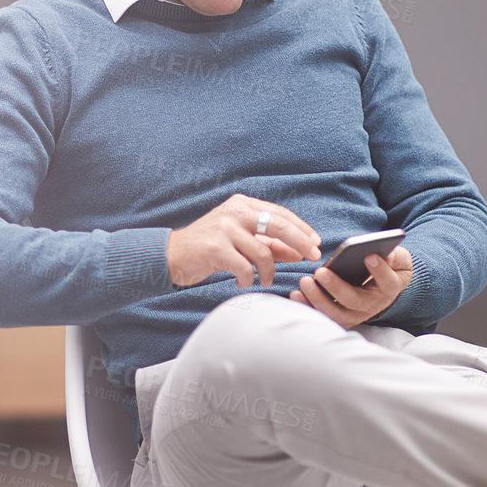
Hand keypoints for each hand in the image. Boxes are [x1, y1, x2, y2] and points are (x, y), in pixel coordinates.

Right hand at [166, 194, 320, 287]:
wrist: (171, 255)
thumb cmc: (209, 248)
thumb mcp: (241, 242)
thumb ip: (269, 245)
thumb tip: (300, 252)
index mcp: (241, 205)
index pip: (279, 213)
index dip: (301, 228)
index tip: (315, 243)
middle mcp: (234, 212)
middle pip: (278, 224)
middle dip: (300, 242)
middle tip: (312, 257)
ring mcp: (224, 228)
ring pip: (263, 251)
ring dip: (269, 271)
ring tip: (265, 280)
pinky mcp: (215, 247)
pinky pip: (245, 267)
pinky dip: (248, 278)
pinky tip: (242, 282)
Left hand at [290, 246, 413, 329]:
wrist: (382, 284)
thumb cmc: (389, 267)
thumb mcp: (399, 259)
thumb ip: (396, 256)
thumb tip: (385, 253)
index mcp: (389, 288)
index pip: (387, 281)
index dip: (379, 271)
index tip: (369, 256)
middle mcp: (372, 305)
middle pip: (354, 300)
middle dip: (336, 287)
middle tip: (321, 272)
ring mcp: (354, 313)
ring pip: (336, 313)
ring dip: (318, 299)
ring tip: (305, 282)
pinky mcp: (339, 316)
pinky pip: (322, 315)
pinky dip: (308, 307)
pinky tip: (296, 294)